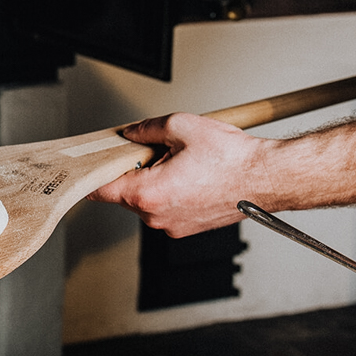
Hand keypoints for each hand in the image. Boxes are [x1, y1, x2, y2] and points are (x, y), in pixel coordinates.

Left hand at [88, 113, 271, 237]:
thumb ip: (146, 129)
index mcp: (148, 194)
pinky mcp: (184, 228)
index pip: (100, 189)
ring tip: (181, 164)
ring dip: (153, 181)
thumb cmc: (232, 159)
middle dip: (132, 170)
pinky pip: (164, 208)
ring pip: (145, 201)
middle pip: (123, 193)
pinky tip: (190, 177)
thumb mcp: (181, 127)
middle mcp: (156, 217)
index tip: (88, 165)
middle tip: (154, 151)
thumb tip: (129, 133)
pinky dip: (169, 193)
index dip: (93, 174)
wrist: (267, 179)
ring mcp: (170, 226)